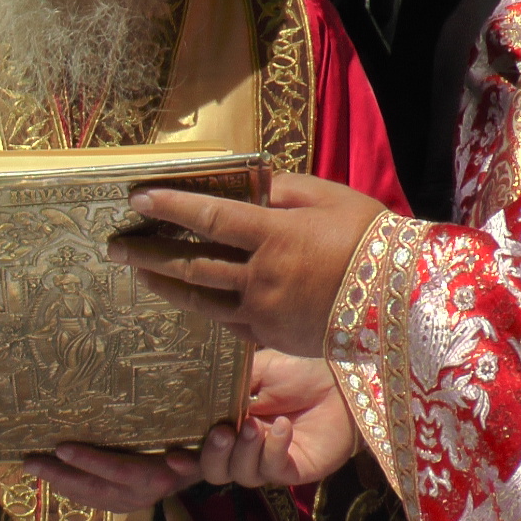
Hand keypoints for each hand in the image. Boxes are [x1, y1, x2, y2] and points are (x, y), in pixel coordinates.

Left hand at [22, 443, 202, 513]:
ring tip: (34, 468)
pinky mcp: (124, 505)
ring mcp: (130, 503)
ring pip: (89, 496)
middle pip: (94, 487)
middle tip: (30, 461)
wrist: (209, 472)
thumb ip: (188, 460)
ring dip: (60, 483)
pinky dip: (71, 490)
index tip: (61, 447)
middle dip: (60, 475)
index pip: (117, 470)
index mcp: (155, 479)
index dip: (89, 460)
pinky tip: (53, 479)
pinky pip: (92, 500)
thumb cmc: (200, 448)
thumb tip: (177, 460)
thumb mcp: (199, 449)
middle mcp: (140, 495)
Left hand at [110, 172, 385, 356]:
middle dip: (148, 255)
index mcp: (275, 236)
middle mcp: (262, 277)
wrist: (405, 298)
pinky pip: (227, 322)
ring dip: (165, 286)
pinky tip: (187, 300)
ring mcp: (265, 312)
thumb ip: (279, 190)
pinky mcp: (274, 337)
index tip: (136, 200)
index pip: (207, 218)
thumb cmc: (369, 237)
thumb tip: (242, 183)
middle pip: (191, 265)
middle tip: (115, 248)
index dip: (169, 208)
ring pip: (202, 300)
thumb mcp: (327, 198)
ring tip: (139, 275)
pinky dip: (203, 308)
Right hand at [195, 350, 357, 487]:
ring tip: (254, 426)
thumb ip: (223, 387)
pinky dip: (274, 448)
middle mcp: (245, 448)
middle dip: (211, 457)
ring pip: (242, 475)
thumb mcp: (253, 371)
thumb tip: (191, 395)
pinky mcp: (295, 470)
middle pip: (215, 472)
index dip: (183, 457)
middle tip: (220, 433)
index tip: (171, 454)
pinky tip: (283, 426)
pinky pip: (274, 470)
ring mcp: (269, 461)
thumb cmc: (297, 370)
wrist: (339, 376)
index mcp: (229, 425)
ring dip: (244, 451)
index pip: (200, 449)